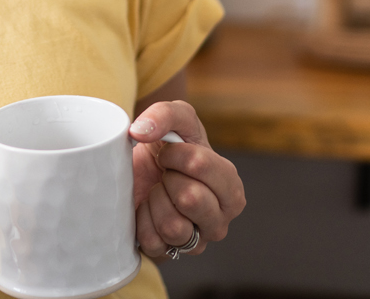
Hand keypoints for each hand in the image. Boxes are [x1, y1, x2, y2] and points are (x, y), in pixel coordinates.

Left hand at [128, 100, 244, 259]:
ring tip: (157, 193)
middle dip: (168, 179)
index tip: (169, 153)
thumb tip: (140, 130)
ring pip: (173, 226)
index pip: (200, 164)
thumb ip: (165, 114)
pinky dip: (142, 221)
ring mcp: (196, 242)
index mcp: (231, 189)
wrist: (138, 172)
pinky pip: (153, 242)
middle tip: (165, 176)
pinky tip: (147, 211)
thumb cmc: (166, 147)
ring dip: (155, 201)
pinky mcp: (170, 256)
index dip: (175, 153)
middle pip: (190, 198)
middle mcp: (220, 221)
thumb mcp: (175, 118)